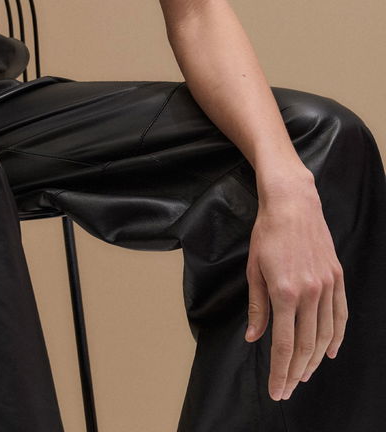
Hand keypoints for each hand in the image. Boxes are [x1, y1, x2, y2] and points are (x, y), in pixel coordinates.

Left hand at [245, 176, 346, 401]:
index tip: (276, 390)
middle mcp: (309, 292)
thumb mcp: (254, 268)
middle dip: (296, 372)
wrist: (292, 204)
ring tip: (304, 374)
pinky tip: (330, 351)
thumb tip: (254, 338)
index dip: (280, 371)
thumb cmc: (266, 233)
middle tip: (287, 389)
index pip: (284, 344)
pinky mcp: (337, 277)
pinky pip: (340, 315)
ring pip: (325, 335)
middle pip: (306, 345)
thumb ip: (257, 306)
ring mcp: (326, 285)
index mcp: (284, 292)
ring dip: (315, 359)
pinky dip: (336, 337)